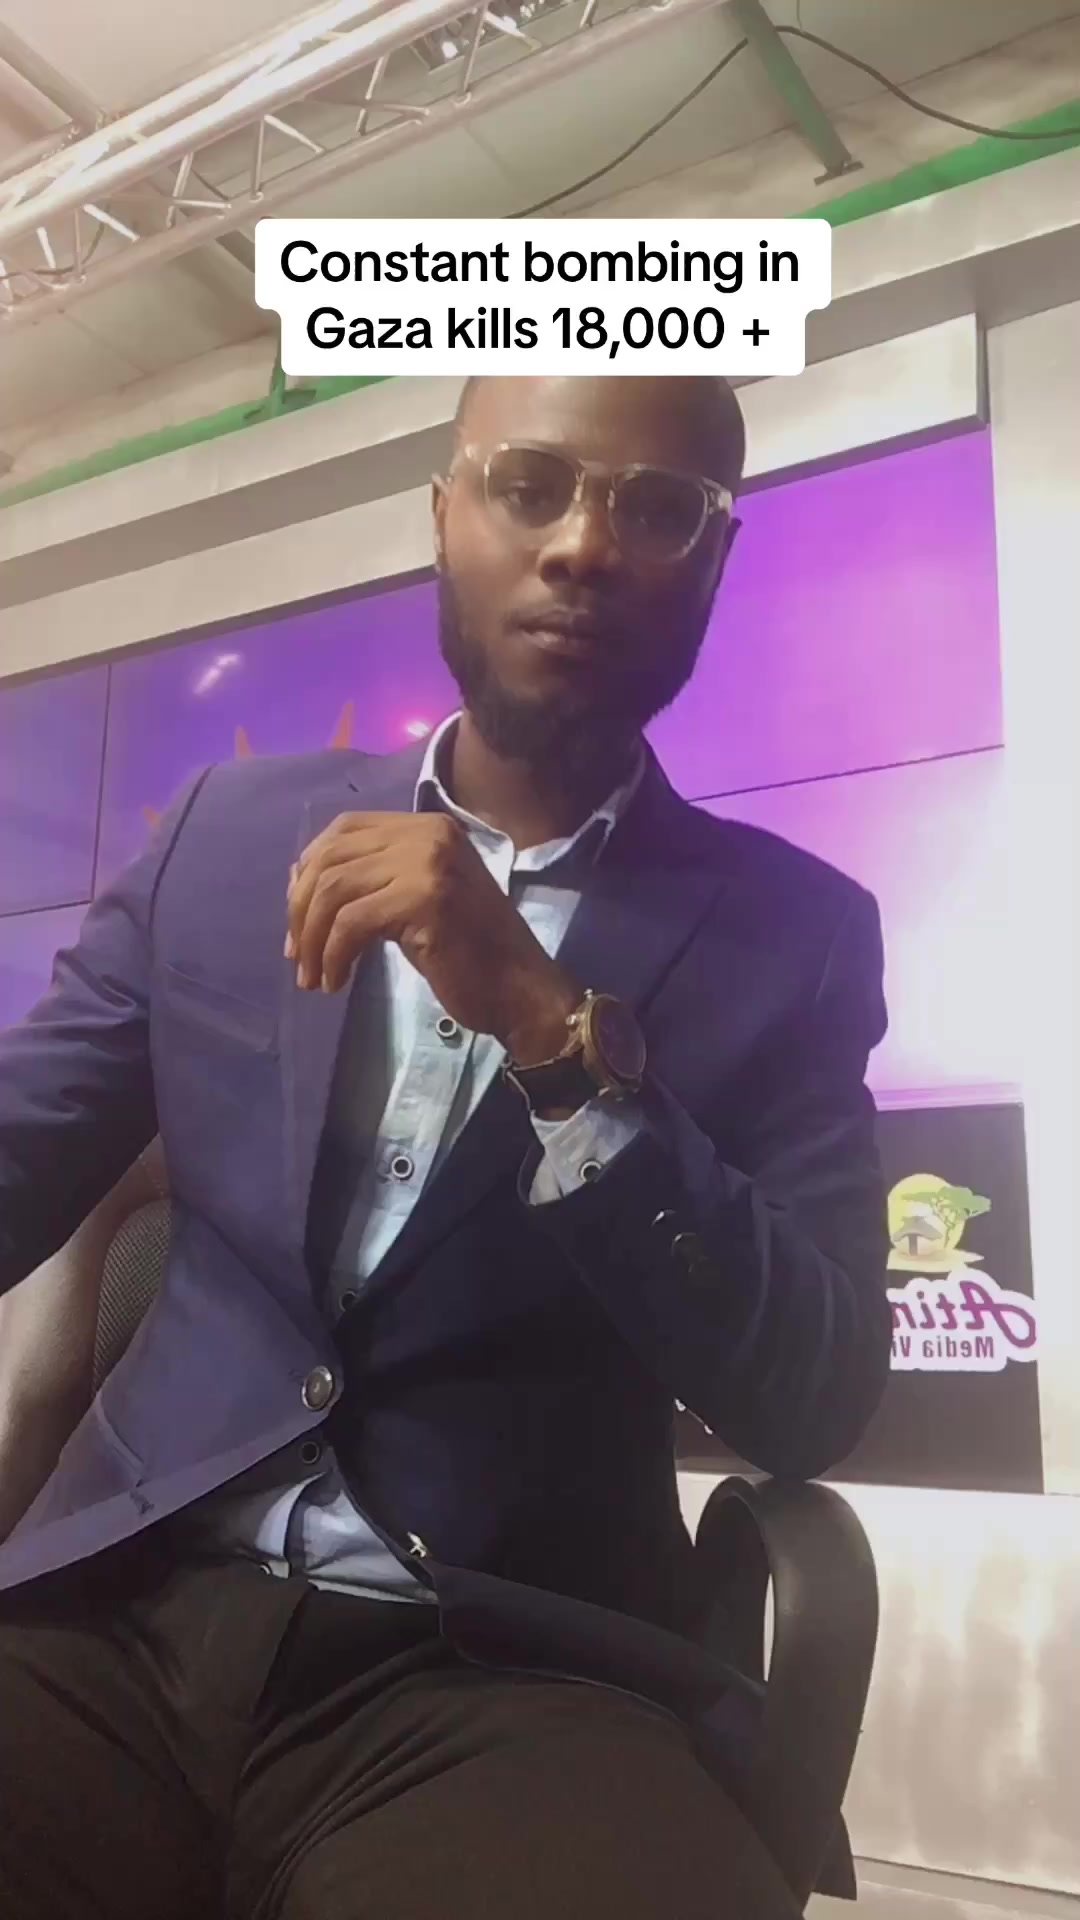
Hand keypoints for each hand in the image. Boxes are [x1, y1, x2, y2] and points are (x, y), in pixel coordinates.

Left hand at [285, 812, 579, 1061]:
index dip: (309, 869)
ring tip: (312, 975)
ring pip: (335, 890)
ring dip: (312, 939)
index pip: (344, 828)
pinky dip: (332, 955)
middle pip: (332, 857)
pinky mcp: (425, 900)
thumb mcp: (416, 902)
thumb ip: (371, 881)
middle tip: (296, 955)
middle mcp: (428, 834)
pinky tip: (335, 981)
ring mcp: (429, 864)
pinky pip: (351, 923)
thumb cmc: (470, 953)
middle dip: (300, 909)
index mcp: (427, 827)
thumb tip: (298, 880)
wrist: (521, 990)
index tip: (298, 919)